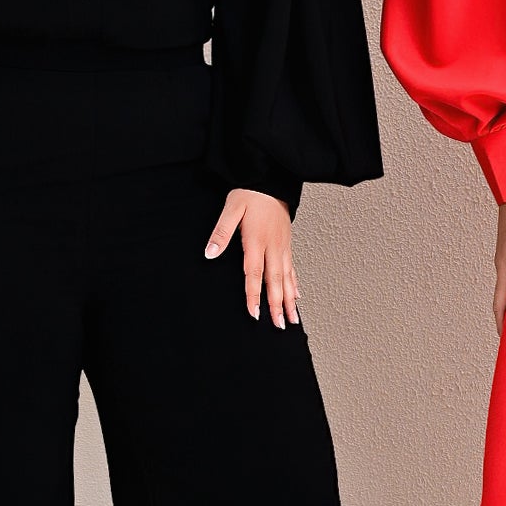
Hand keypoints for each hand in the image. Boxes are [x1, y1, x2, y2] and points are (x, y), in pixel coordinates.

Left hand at [205, 187, 299, 327]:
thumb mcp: (231, 209)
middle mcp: (272, 247)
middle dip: (277, 305)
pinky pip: (292, 268)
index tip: (255, 314)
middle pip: (275, 281)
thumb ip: (221, 233)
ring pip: (287, 278)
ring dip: (288, 300)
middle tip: (279, 325)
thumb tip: (210, 253)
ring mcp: (282, 246)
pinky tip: (296, 295)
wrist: (272, 179)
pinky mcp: (286, 243)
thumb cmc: (251, 193)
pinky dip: (294, 284)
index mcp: (257, 241)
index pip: (254, 274)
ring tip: (292, 318)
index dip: (254, 295)